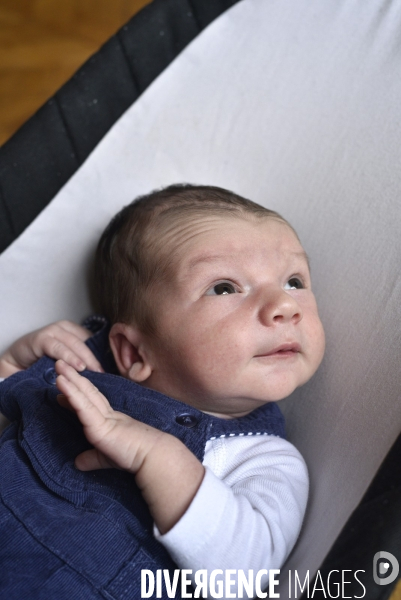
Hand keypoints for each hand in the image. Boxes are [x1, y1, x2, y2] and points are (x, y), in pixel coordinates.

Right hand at [0, 321, 102, 377]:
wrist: (16, 364)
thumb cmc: (42, 362)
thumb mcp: (64, 360)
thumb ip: (79, 360)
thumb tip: (102, 371)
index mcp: (73, 331)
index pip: (92, 340)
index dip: (101, 354)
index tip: (110, 369)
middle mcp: (64, 328)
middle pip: (85, 342)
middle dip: (95, 358)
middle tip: (103, 373)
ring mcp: (53, 331)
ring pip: (74, 344)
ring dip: (84, 358)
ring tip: (92, 370)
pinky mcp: (41, 338)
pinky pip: (58, 347)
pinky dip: (68, 357)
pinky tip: (77, 367)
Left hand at [55, 360, 204, 532]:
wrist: (153, 456)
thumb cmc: (135, 456)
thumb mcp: (107, 458)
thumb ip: (93, 458)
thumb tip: (78, 463)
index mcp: (112, 421)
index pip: (91, 404)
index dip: (77, 395)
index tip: (62, 388)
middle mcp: (108, 415)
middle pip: (87, 392)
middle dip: (73, 379)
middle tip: (59, 365)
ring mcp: (104, 417)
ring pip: (84, 394)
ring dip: (70, 379)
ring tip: (58, 364)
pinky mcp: (100, 424)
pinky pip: (83, 406)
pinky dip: (71, 392)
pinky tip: (62, 382)